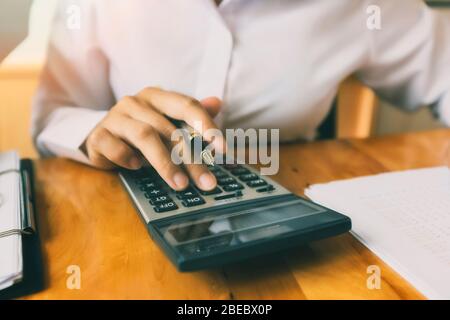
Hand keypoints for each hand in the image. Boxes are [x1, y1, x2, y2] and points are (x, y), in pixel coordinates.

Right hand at [84, 87, 224, 190]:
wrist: (100, 138)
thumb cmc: (140, 131)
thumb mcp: (167, 123)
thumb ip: (191, 115)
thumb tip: (218, 103)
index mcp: (157, 96)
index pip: (187, 105)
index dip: (207, 126)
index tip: (224, 149)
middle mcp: (135, 102)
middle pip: (169, 129)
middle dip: (192, 159)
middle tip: (207, 182)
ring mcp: (115, 118)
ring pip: (146, 137)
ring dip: (166, 164)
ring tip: (181, 185)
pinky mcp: (99, 136)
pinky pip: (117, 148)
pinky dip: (129, 160)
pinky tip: (137, 168)